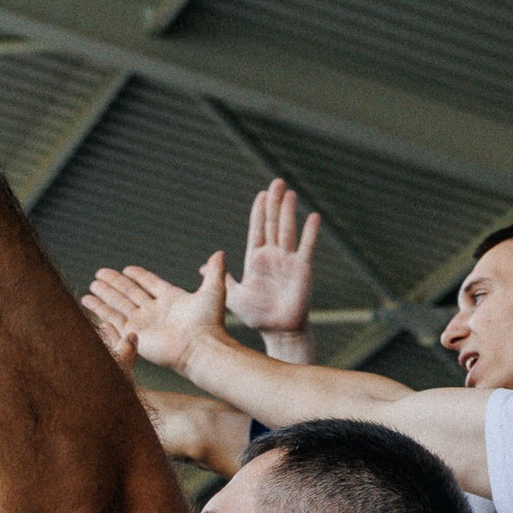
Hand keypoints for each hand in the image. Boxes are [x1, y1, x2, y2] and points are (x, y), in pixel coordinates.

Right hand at [83, 255, 229, 375]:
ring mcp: (143, 322)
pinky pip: (113, 319)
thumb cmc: (209, 322)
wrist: (200, 347)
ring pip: (119, 305)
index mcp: (171, 299)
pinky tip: (88, 301)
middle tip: (99, 273)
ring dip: (104, 295)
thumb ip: (215, 271)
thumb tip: (220, 252)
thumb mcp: (214, 290)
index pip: (150, 284)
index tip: (126, 269)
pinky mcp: (133, 334)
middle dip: (115, 284)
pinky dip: (99, 310)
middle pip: (130, 293)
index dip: (139, 276)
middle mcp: (155, 310)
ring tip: (91, 285)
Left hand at [230, 180, 318, 354]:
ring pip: (288, 230)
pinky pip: (307, 247)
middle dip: (274, 203)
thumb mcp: (232, 295)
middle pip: (273, 224)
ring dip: (289, 212)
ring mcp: (289, 261)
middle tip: (276, 182)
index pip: (257, 229)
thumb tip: (199, 267)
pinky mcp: (302, 269)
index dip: (259, 212)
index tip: (261, 194)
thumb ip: (221, 278)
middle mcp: (273, 256)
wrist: (278, 330)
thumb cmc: (256, 315)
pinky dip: (310, 232)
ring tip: (289, 193)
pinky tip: (313, 216)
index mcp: (257, 259)